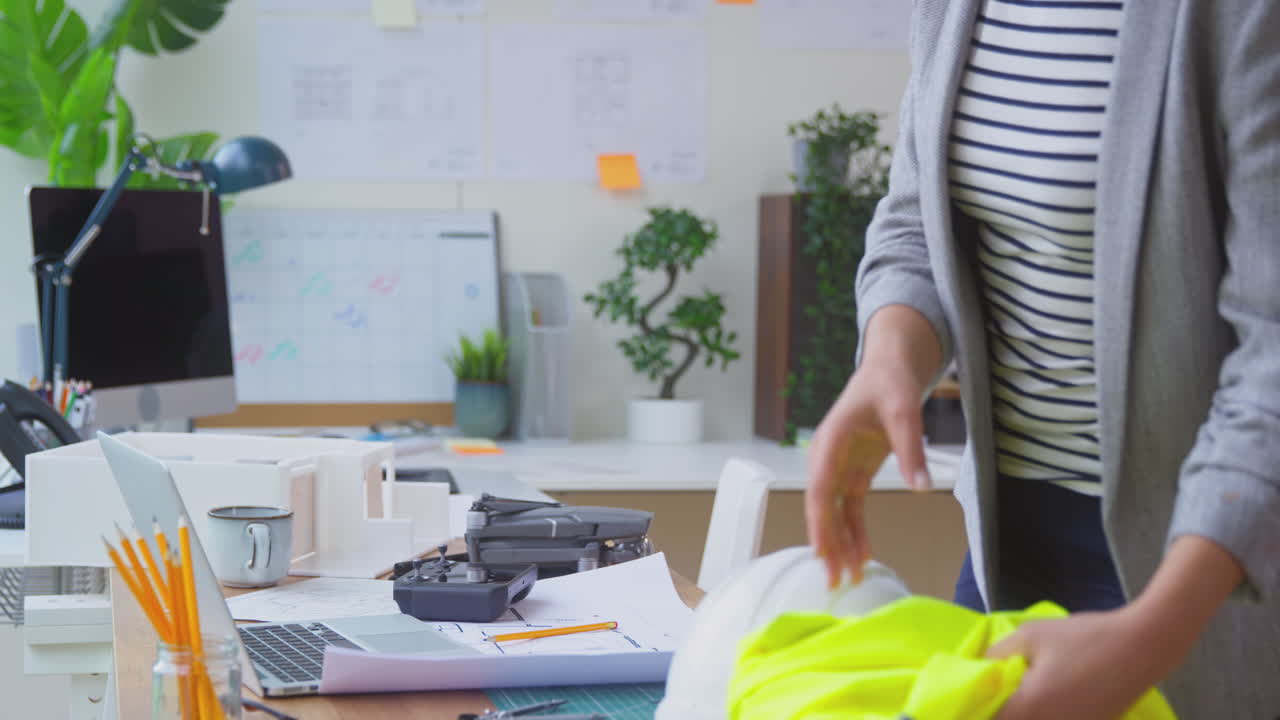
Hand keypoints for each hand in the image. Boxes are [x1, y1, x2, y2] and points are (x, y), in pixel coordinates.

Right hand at [805, 359, 930, 588]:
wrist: (888, 367)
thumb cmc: (889, 382)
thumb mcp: (904, 410)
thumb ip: (911, 448)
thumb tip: (922, 487)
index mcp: (830, 441)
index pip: (820, 489)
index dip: (819, 523)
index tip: (821, 552)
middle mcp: (827, 458)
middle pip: (823, 508)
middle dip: (828, 544)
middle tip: (835, 580)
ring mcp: (838, 467)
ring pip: (835, 513)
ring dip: (841, 544)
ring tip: (849, 577)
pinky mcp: (854, 472)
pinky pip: (851, 508)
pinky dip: (855, 531)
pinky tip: (862, 555)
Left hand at [988, 608, 1164, 719]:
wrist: (1142, 648)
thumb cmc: (1084, 638)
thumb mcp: (1030, 636)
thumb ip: (997, 655)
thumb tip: (979, 668)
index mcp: (1030, 709)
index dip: (980, 711)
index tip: (977, 699)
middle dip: (1003, 712)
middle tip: (999, 694)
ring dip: (1025, 714)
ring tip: (1026, 692)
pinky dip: (1047, 714)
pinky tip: (1049, 697)